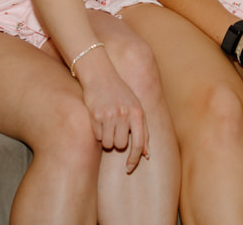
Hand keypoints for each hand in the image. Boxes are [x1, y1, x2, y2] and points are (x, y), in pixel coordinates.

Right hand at [72, 50, 149, 172]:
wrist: (100, 75)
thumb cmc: (120, 93)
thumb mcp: (136, 107)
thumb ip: (143, 130)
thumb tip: (147, 154)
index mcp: (138, 112)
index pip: (139, 143)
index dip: (134, 159)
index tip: (129, 168)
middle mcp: (125, 114)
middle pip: (121, 146)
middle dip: (117, 142)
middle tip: (115, 128)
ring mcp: (110, 115)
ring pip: (108, 144)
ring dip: (107, 139)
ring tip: (107, 124)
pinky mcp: (95, 116)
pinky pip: (97, 136)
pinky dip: (98, 132)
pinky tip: (99, 119)